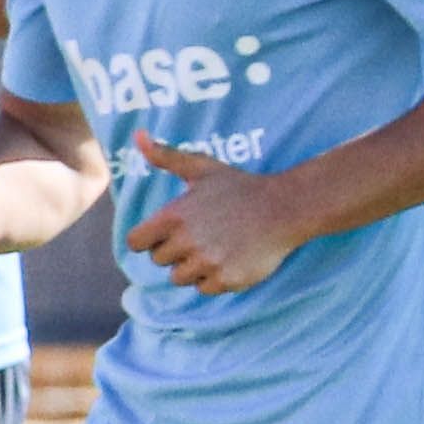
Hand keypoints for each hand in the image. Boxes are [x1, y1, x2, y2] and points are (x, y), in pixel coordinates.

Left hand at [124, 133, 308, 293]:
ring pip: (180, 278)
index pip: (136, 243)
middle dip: (175, 251)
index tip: (167, 233)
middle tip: (203, 235)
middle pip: (159, 261)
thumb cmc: (240, 187)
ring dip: (194, 267)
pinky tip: (232, 257)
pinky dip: (216, 278)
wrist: (287, 207)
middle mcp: (186, 241)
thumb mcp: (202, 168)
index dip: (149, 239)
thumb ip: (165, 156)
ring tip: (218, 246)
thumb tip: (137, 134)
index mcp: (173, 217)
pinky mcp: (227, 279)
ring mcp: (208, 262)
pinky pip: (205, 289)